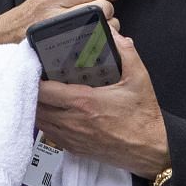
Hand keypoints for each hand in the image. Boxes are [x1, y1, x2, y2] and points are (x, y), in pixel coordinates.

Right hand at [0, 0, 117, 73]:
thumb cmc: (18, 23)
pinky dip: (98, 48)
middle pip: (105, 9)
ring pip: (105, 29)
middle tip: (99, 18)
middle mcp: (59, 13)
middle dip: (106, 14)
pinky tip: (90, 48)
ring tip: (93, 34)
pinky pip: (96, 48)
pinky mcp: (64, 54)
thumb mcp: (40, 1)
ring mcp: (63, 35)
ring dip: (105, 32)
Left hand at [35, 24, 170, 177]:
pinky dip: (46, 121)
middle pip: (35, 104)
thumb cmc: (145, 118)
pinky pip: (49, 134)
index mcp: (84, 102)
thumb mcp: (139, 79)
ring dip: (36, 106)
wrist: (154, 151)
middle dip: (31, 90)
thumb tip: (113, 34)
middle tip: (35, 78)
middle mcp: (73, 122)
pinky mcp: (74, 149)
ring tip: (41, 93)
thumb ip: (125, 53)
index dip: (34, 77)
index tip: (35, 67)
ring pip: (39, 120)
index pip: (43, 89)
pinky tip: (52, 111)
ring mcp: (71, 138)